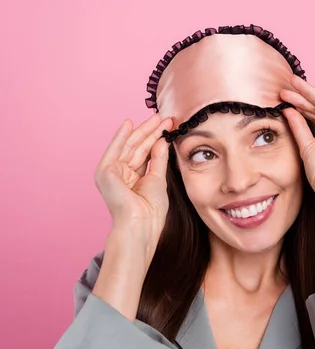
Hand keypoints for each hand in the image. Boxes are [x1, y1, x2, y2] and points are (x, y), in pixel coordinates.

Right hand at [94, 113, 172, 235]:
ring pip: (129, 146)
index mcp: (132, 178)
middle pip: (137, 148)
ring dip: (142, 131)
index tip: (169, 126)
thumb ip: (158, 159)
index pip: (145, 153)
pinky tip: (129, 123)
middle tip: (164, 118)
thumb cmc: (151, 210)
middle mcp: (120, 174)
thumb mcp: (158, 179)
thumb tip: (161, 140)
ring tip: (155, 118)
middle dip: (151, 132)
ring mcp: (111, 173)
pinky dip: (121, 136)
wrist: (141, 224)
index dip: (156, 139)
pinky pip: (115, 149)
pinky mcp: (104, 172)